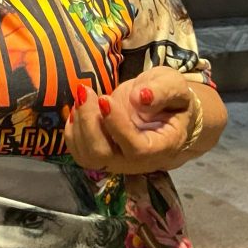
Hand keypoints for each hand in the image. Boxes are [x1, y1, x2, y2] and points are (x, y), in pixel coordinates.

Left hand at [64, 67, 198, 174]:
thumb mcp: (174, 86)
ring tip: (84, 95)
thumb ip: (162, 91)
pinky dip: (72, 130)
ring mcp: (117, 161)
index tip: (105, 99)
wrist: (164, 113)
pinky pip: (79, 152)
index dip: (117, 126)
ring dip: (78, 123)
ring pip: (87, 156)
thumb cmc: (171, 99)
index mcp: (162, 146)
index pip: (136, 148)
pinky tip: (79, 108)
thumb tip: (140, 98)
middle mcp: (137, 161)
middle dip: (88, 123)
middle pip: (103, 156)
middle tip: (86, 92)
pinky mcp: (102, 155)